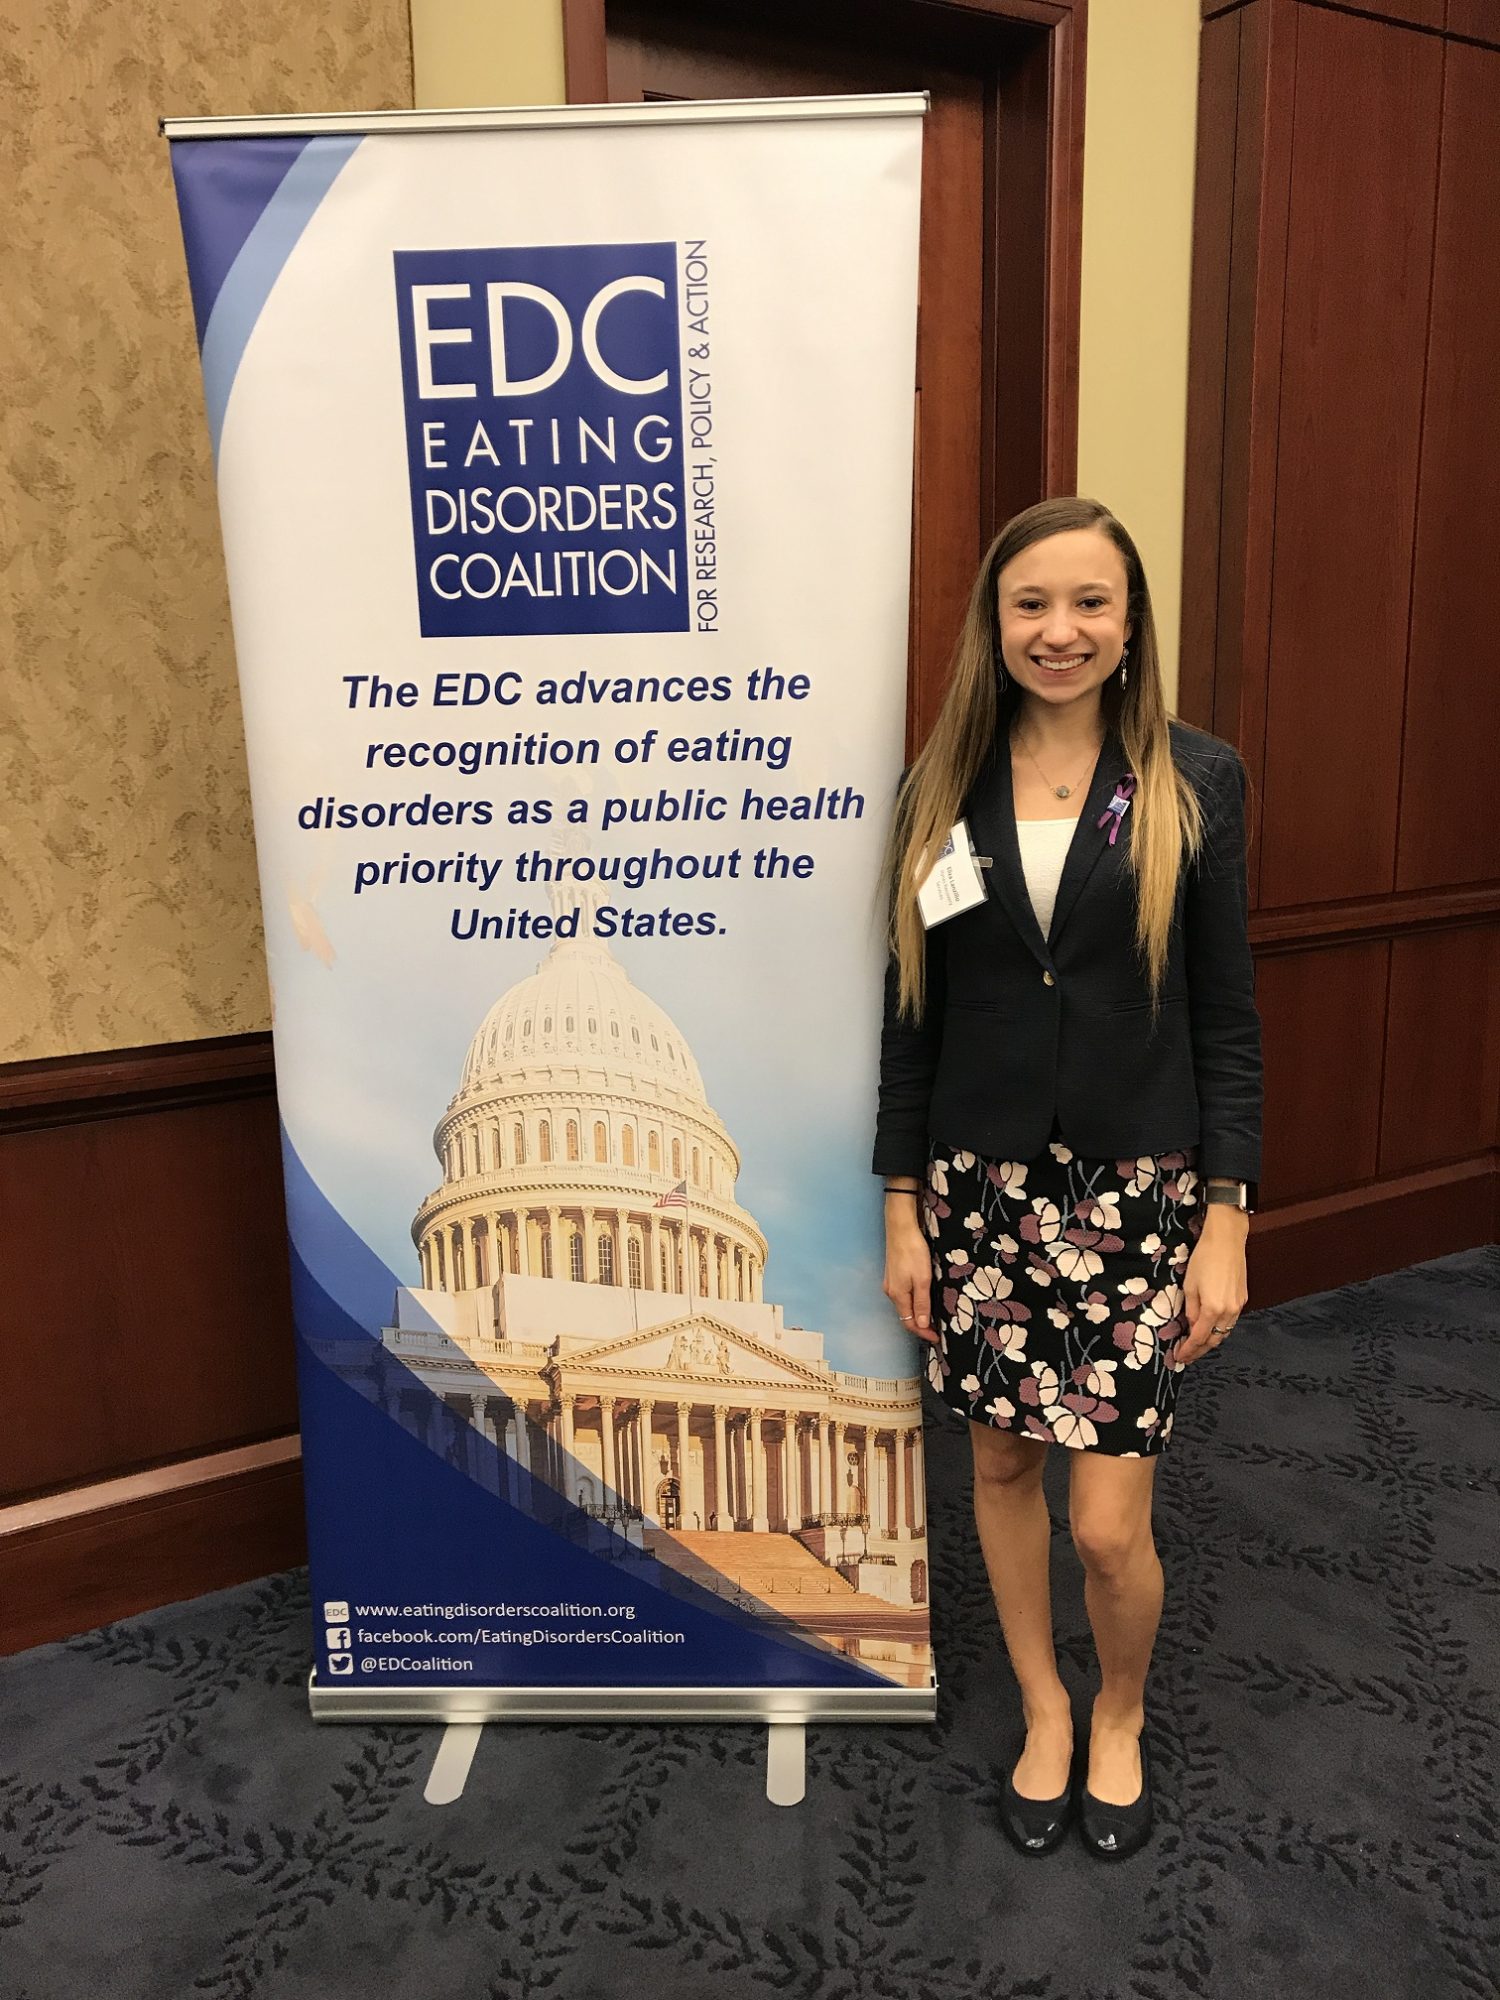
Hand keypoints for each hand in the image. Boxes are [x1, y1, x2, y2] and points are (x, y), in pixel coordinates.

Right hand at [882, 1196, 936, 1345]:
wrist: (901, 1227)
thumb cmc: (913, 1252)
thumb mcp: (922, 1280)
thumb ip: (922, 1303)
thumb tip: (921, 1326)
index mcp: (898, 1296)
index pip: (909, 1323)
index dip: (923, 1332)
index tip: (938, 1338)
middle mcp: (891, 1292)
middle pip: (905, 1316)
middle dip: (921, 1325)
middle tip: (938, 1330)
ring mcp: (891, 1283)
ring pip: (904, 1306)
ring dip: (917, 1314)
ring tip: (933, 1317)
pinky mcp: (893, 1274)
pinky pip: (903, 1296)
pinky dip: (913, 1303)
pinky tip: (923, 1300)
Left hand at [1175, 1215, 1247, 1365]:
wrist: (1227, 1240)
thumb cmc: (1204, 1259)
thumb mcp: (1189, 1285)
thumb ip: (1191, 1310)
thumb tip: (1192, 1326)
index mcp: (1212, 1309)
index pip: (1199, 1338)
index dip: (1189, 1350)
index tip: (1179, 1357)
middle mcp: (1229, 1311)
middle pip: (1215, 1339)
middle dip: (1200, 1350)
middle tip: (1187, 1355)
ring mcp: (1238, 1306)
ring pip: (1224, 1331)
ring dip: (1211, 1340)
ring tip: (1197, 1344)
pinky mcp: (1243, 1298)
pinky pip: (1230, 1321)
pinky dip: (1220, 1328)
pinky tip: (1210, 1327)